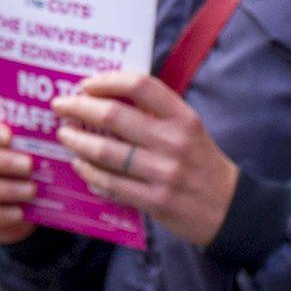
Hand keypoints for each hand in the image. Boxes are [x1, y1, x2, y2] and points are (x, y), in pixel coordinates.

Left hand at [51, 71, 238, 246]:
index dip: (107, 81)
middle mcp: (174, 142)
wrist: (230, 209)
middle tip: (60, 106)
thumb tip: (106, 96)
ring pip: (106, 152)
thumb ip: (156, 113)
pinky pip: (111, 183)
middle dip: (79, 108)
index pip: (140, 85)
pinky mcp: (156, 201)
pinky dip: (90, 172)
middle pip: (114, 116)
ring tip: (64, 135)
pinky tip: (79, 165)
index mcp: (183, 118)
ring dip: (77, 141)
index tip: (85, 85)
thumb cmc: (200, 163)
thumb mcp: (189, 129)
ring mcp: (164, 173)